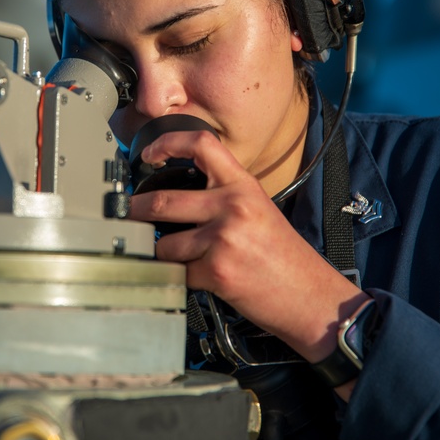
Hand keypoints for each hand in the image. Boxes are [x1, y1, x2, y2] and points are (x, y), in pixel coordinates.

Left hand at [131, 129, 365, 364]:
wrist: (310, 296)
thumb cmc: (283, 256)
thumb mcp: (258, 209)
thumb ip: (222, 196)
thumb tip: (174, 194)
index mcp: (243, 186)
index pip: (201, 144)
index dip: (168, 143)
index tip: (148, 153)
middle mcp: (232, 206)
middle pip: (163, 200)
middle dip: (136, 210)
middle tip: (128, 215)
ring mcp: (223, 239)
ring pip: (164, 243)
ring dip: (161, 253)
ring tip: (175, 256)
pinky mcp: (216, 272)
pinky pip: (178, 272)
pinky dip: (181, 278)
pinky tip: (198, 278)